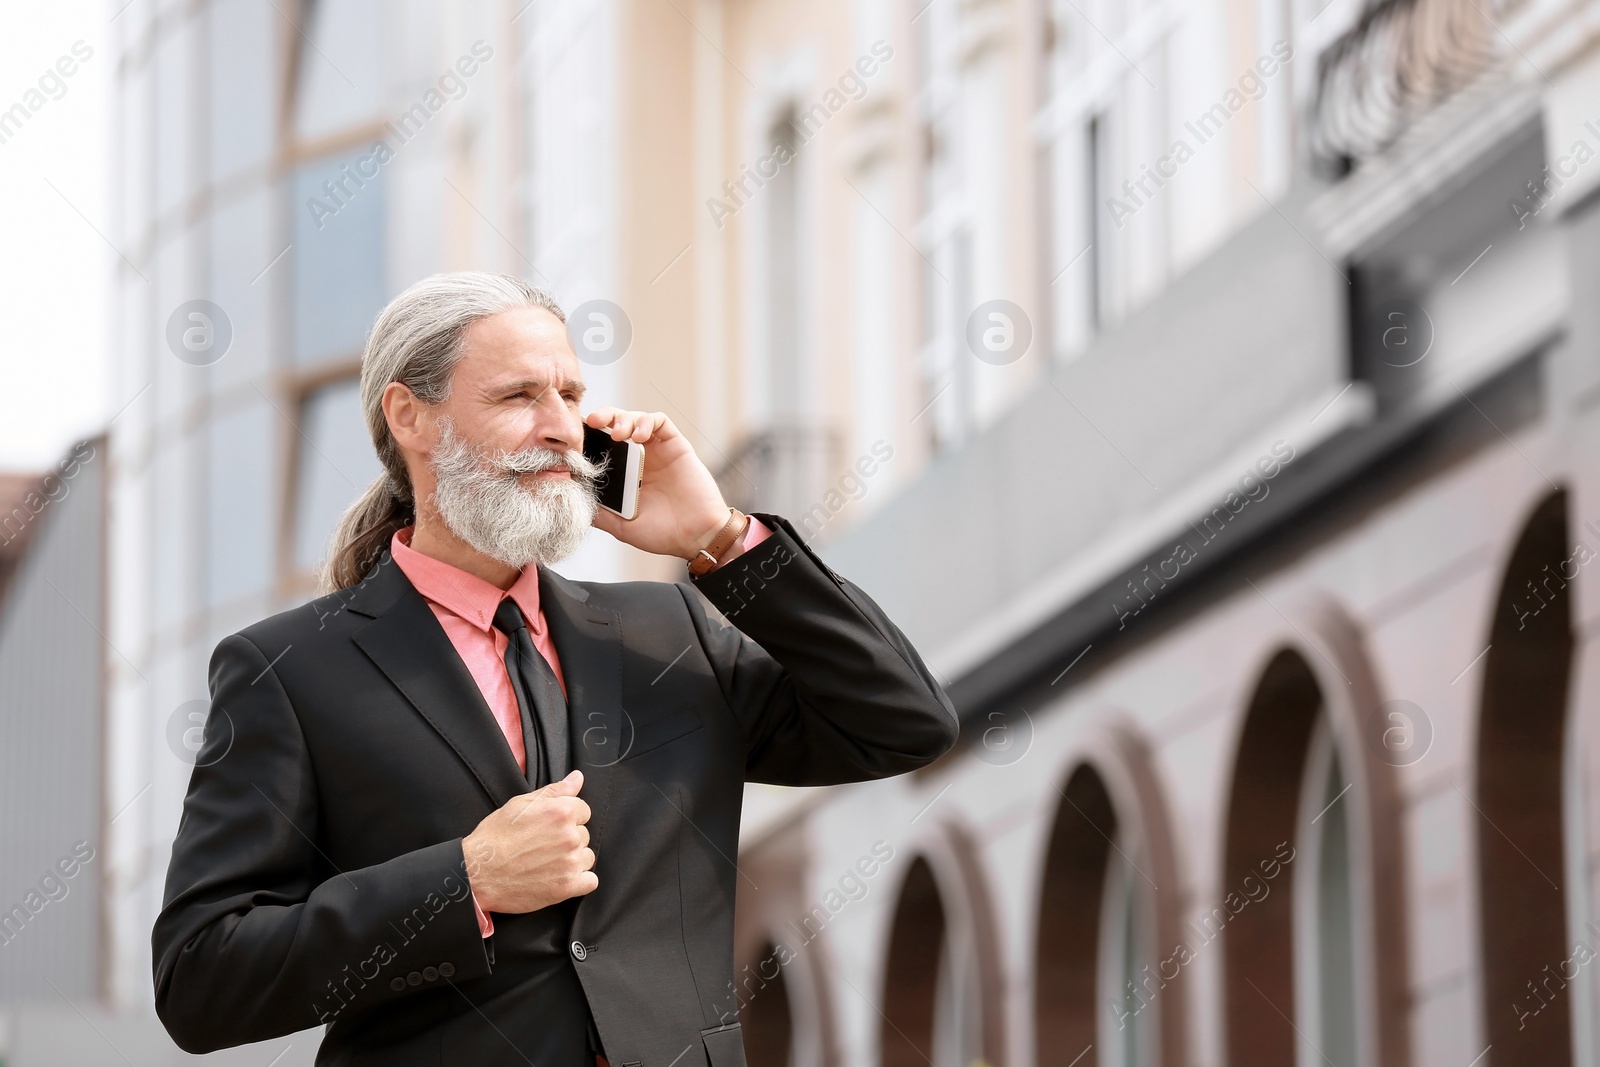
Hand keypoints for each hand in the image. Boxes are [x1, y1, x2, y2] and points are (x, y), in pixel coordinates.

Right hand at [461, 770, 595, 914]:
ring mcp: (570, 862)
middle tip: (543, 846)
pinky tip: (559, 877)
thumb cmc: (495, 838)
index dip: (566, 818)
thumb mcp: (520, 804)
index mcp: (561, 812)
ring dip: (574, 860)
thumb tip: (577, 778)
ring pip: (587, 857)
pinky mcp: (568, 886)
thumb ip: (555, 790)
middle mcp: (570, 836)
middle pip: (584, 834)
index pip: (583, 810)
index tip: (550, 827)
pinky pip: (590, 881)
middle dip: (568, 839)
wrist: (478, 873)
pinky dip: (579, 880)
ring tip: (548, 863)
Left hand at [584, 407, 731, 558]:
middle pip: (616, 424)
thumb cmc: (663, 534)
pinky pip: (660, 421)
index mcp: (625, 474)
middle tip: (592, 423)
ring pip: (636, 417)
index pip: (602, 445)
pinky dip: (646, 421)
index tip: (575, 440)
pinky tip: (638, 436)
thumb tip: (572, 499)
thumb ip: (599, 513)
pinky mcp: (676, 445)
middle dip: (603, 417)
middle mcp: (639, 458)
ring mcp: (658, 450)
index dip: (588, 437)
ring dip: (623, 418)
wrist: (696, 536)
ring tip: (618, 434)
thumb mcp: (621, 526)